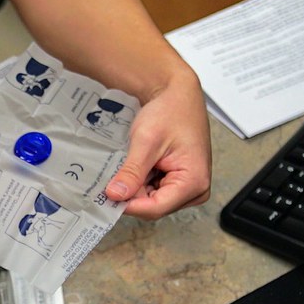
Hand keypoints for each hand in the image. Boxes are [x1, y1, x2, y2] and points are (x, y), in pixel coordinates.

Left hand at [105, 73, 211, 219]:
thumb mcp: (146, 142)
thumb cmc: (170, 112)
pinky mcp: (180, 182)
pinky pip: (155, 191)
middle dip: (132, 193)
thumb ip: (132, 172)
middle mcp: (196, 190)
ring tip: (131, 164)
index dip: (128, 204)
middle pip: (153, 206)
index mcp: (194, 182)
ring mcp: (189, 187)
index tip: (106, 196)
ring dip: (136, 186)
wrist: (178, 95)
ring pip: (151, 200)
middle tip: (113, 176)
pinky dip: (141, 182)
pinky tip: (138, 166)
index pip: (155, 208)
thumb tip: (115, 196)